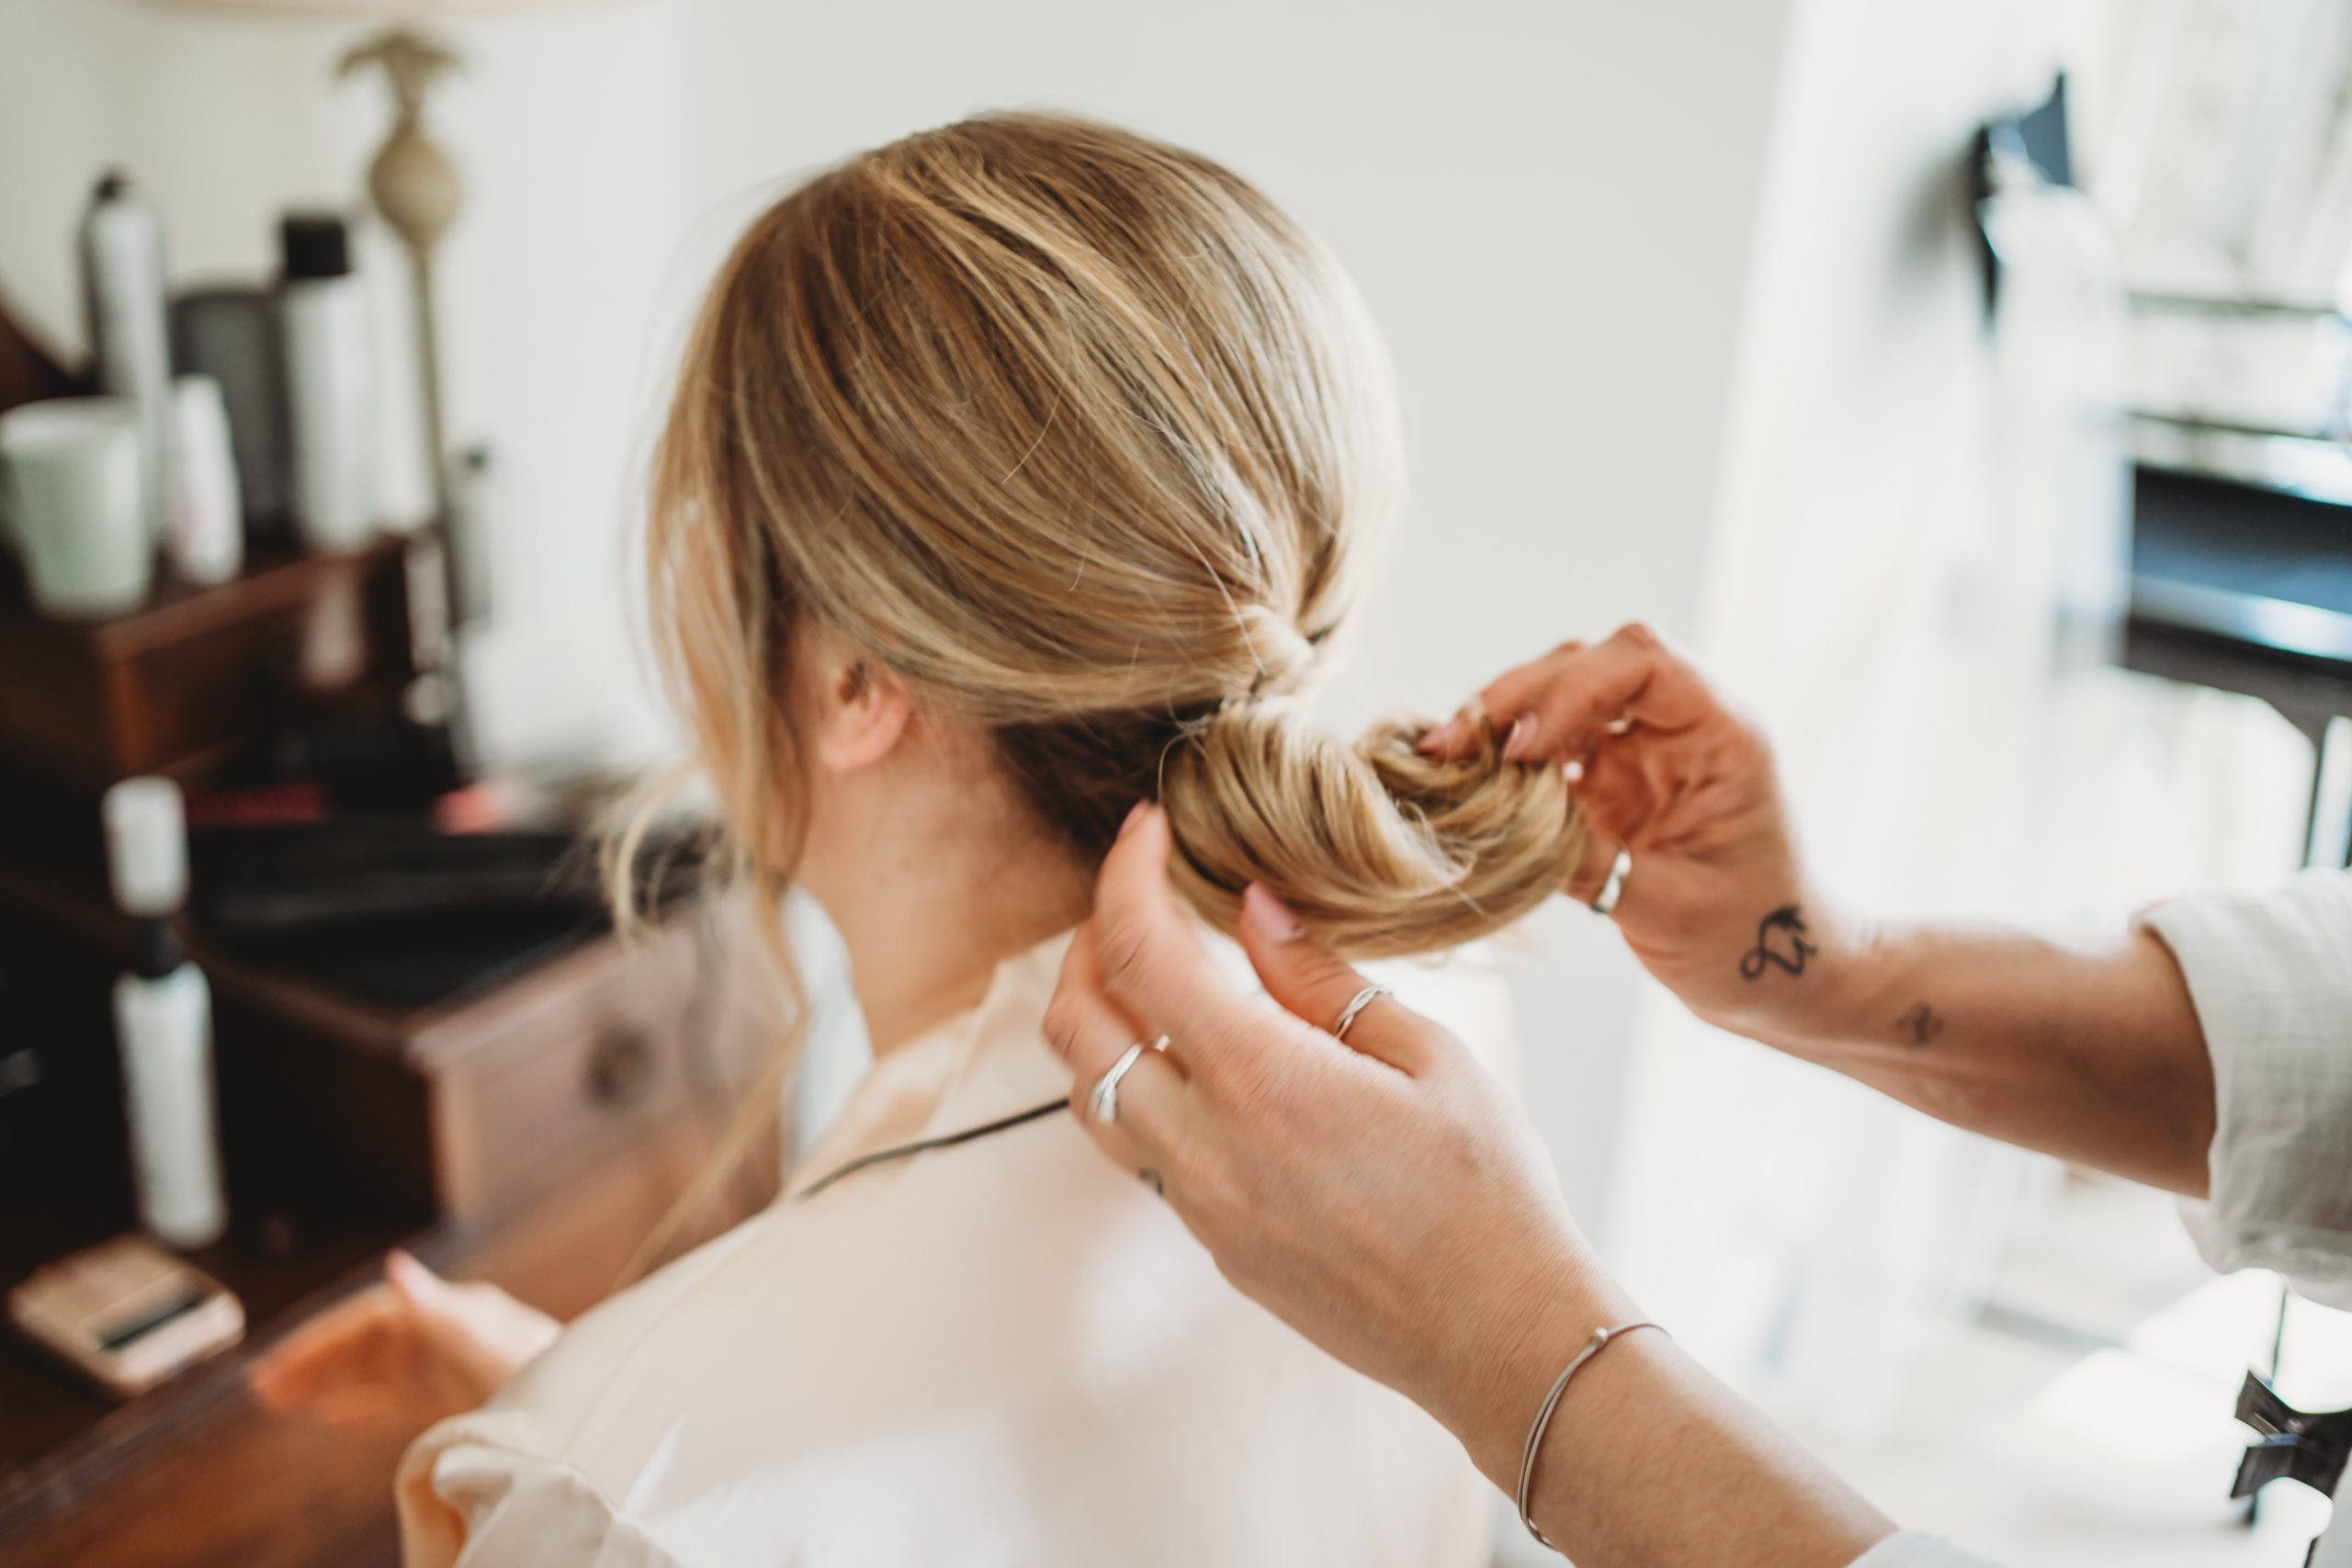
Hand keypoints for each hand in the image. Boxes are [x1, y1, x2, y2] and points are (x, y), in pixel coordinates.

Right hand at [250, 1251, 558, 1429]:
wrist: (583, 1414)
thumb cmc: (540, 1373)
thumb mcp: (482, 1339)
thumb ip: (434, 1306)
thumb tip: (397, 1264)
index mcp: (450, 1312)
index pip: (370, 1318)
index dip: (323, 1340)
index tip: (279, 1364)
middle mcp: (447, 1333)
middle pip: (367, 1344)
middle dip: (315, 1364)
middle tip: (262, 1388)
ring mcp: (452, 1366)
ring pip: (375, 1372)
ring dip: (329, 1384)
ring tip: (280, 1403)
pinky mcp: (460, 1396)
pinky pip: (397, 1398)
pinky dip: (362, 1405)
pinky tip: (331, 1417)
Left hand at [1043, 806, 1895, 1567]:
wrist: (1500, 1336)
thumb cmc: (1489, 1192)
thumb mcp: (1427, 1055)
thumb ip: (1322, 978)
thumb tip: (1254, 910)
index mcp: (1259, 1079)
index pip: (1139, 951)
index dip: (1124, 875)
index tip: (1143, 830)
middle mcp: (1203, 1146)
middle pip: (1075, 1026)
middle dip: (1088, 943)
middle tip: (1137, 901)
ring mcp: (1198, 1204)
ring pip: (1087, 1096)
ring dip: (1097, 1023)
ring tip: (1152, 975)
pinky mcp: (1211, 1243)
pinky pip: (1137, 1150)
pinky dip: (1139, 1085)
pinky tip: (1201, 1062)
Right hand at [1420, 622, 1861, 1037]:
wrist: (1773, 975)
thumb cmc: (1748, 941)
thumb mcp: (1668, 909)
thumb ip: (1591, 863)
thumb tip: (1501, 828)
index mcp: (1722, 737)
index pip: (1645, 662)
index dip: (1574, 688)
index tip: (1526, 747)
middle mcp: (1680, 728)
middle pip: (1589, 664)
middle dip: (1517, 696)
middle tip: (1452, 744)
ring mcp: (1641, 752)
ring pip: (1561, 695)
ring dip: (1503, 720)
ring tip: (1446, 757)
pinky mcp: (1610, 783)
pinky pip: (1549, 746)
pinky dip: (1506, 757)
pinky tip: (1468, 779)